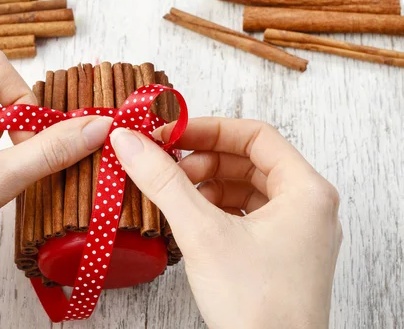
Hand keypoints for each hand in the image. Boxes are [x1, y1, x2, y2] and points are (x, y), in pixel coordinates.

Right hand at [110, 118, 341, 328]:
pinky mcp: (280, 252)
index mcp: (306, 191)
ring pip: (245, 187)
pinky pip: (245, 214)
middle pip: (248, 160)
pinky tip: (190, 218)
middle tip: (165, 163)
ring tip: (174, 195)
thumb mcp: (202, 233)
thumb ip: (164, 182)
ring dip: (206, 185)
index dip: (209, 129)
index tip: (171, 134)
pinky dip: (215, 209)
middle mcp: (307, 207)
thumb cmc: (257, 307)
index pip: (255, 136)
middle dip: (203, 160)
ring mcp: (295, 231)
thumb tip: (130, 143)